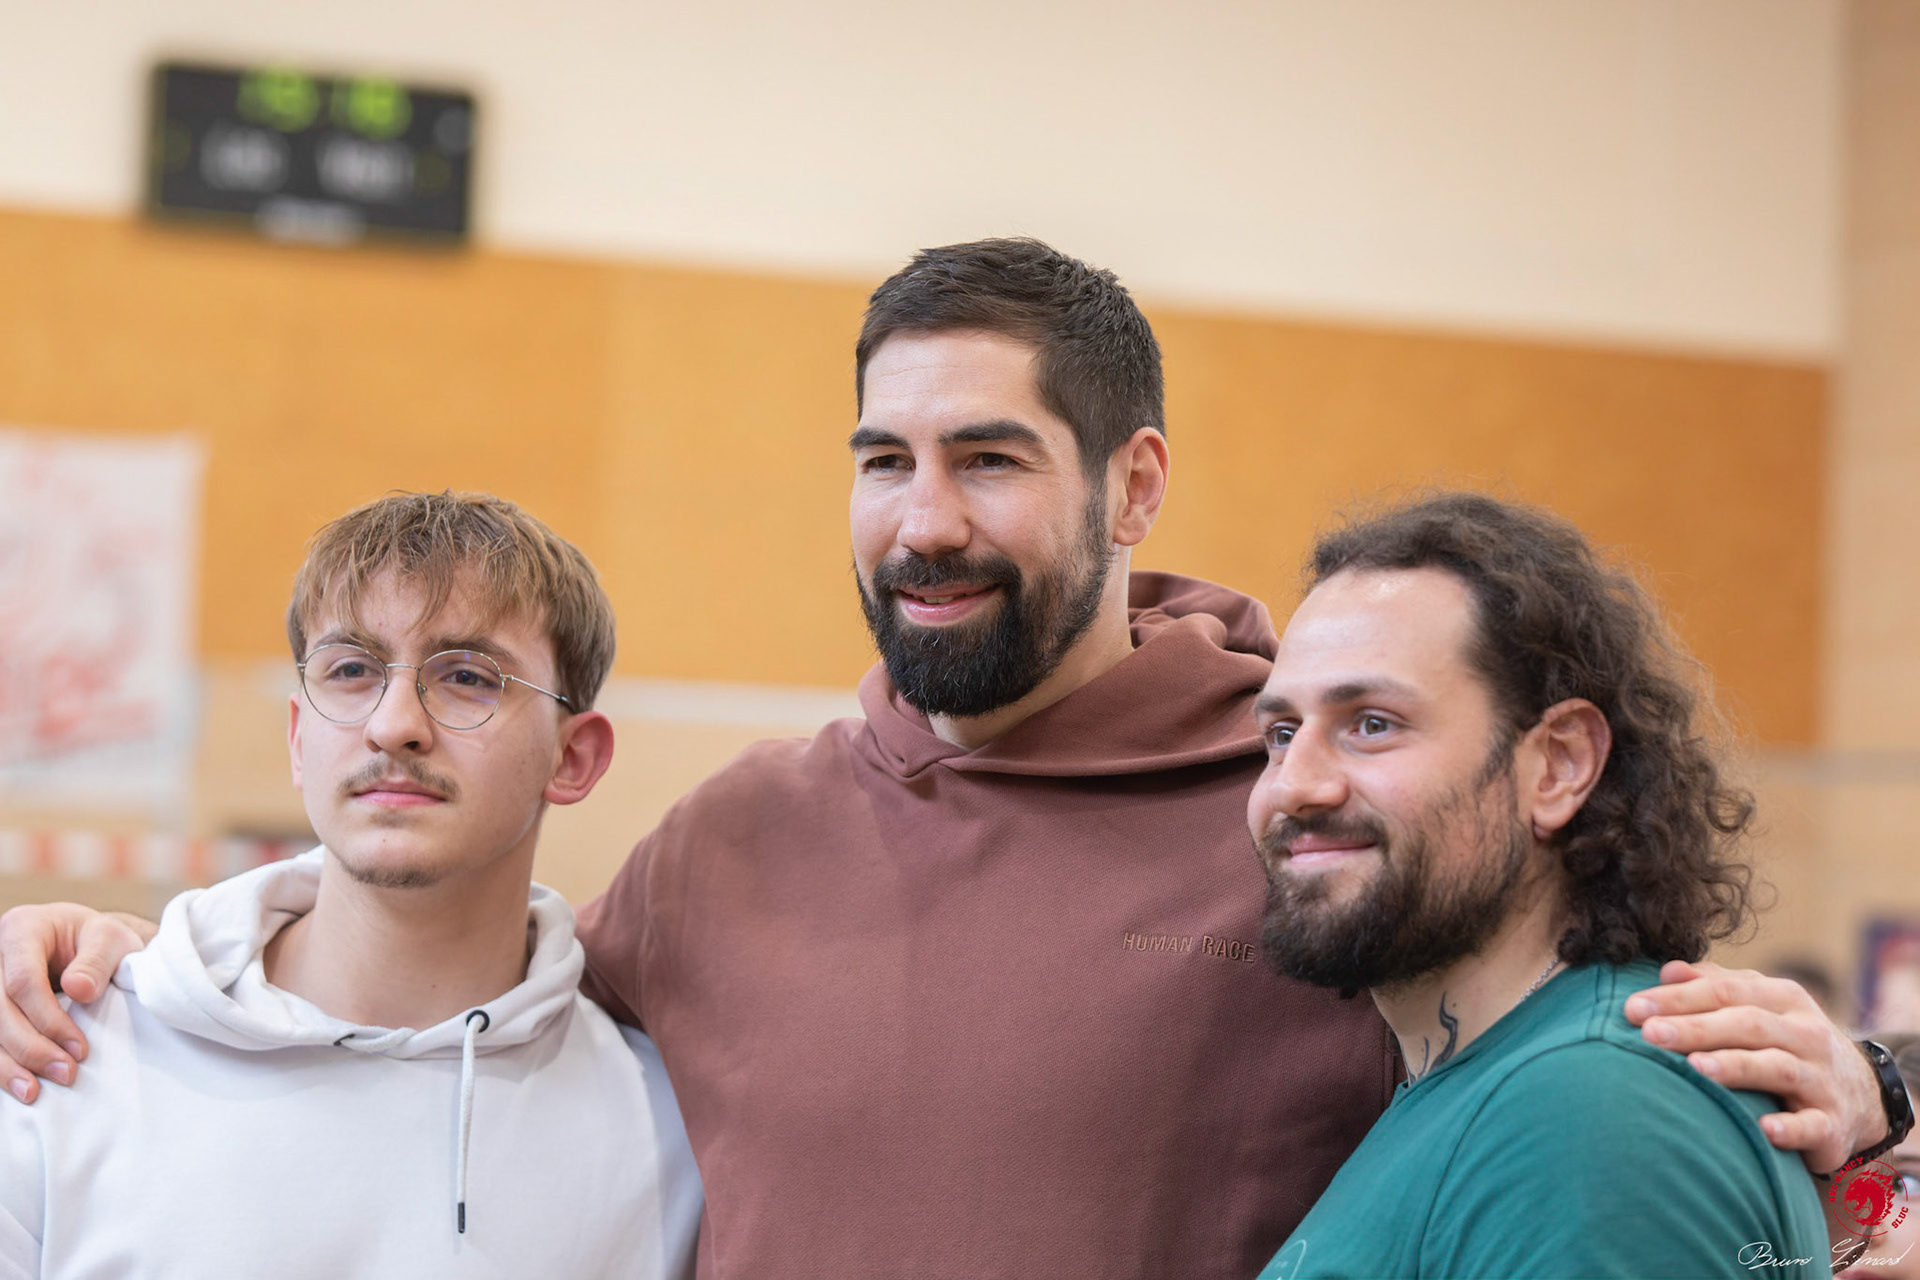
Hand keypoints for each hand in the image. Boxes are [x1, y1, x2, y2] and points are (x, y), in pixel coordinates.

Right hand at [0, 904, 155, 1103]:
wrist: (84, 943)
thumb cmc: (98, 940)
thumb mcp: (110, 939)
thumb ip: (98, 960)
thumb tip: (79, 990)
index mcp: (23, 928)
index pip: (22, 980)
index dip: (48, 1019)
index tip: (80, 1049)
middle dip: (30, 1047)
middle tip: (65, 1074)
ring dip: (6, 1064)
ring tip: (32, 1092)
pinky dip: (0, 1063)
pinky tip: (15, 1084)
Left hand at [1624, 959, 1881, 1174]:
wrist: (1861, 1096)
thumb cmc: (1786, 1043)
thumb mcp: (1760, 1007)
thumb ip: (1715, 986)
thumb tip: (1667, 969)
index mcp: (1783, 999)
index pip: (1726, 992)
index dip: (1679, 998)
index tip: (1633, 1008)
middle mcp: (1806, 1034)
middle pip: (1747, 1025)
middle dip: (1696, 1028)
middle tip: (1650, 1034)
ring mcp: (1822, 1079)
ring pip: (1778, 1068)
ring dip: (1736, 1067)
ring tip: (1696, 1068)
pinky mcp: (1832, 1124)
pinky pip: (1813, 1126)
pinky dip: (1791, 1129)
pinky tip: (1764, 1130)